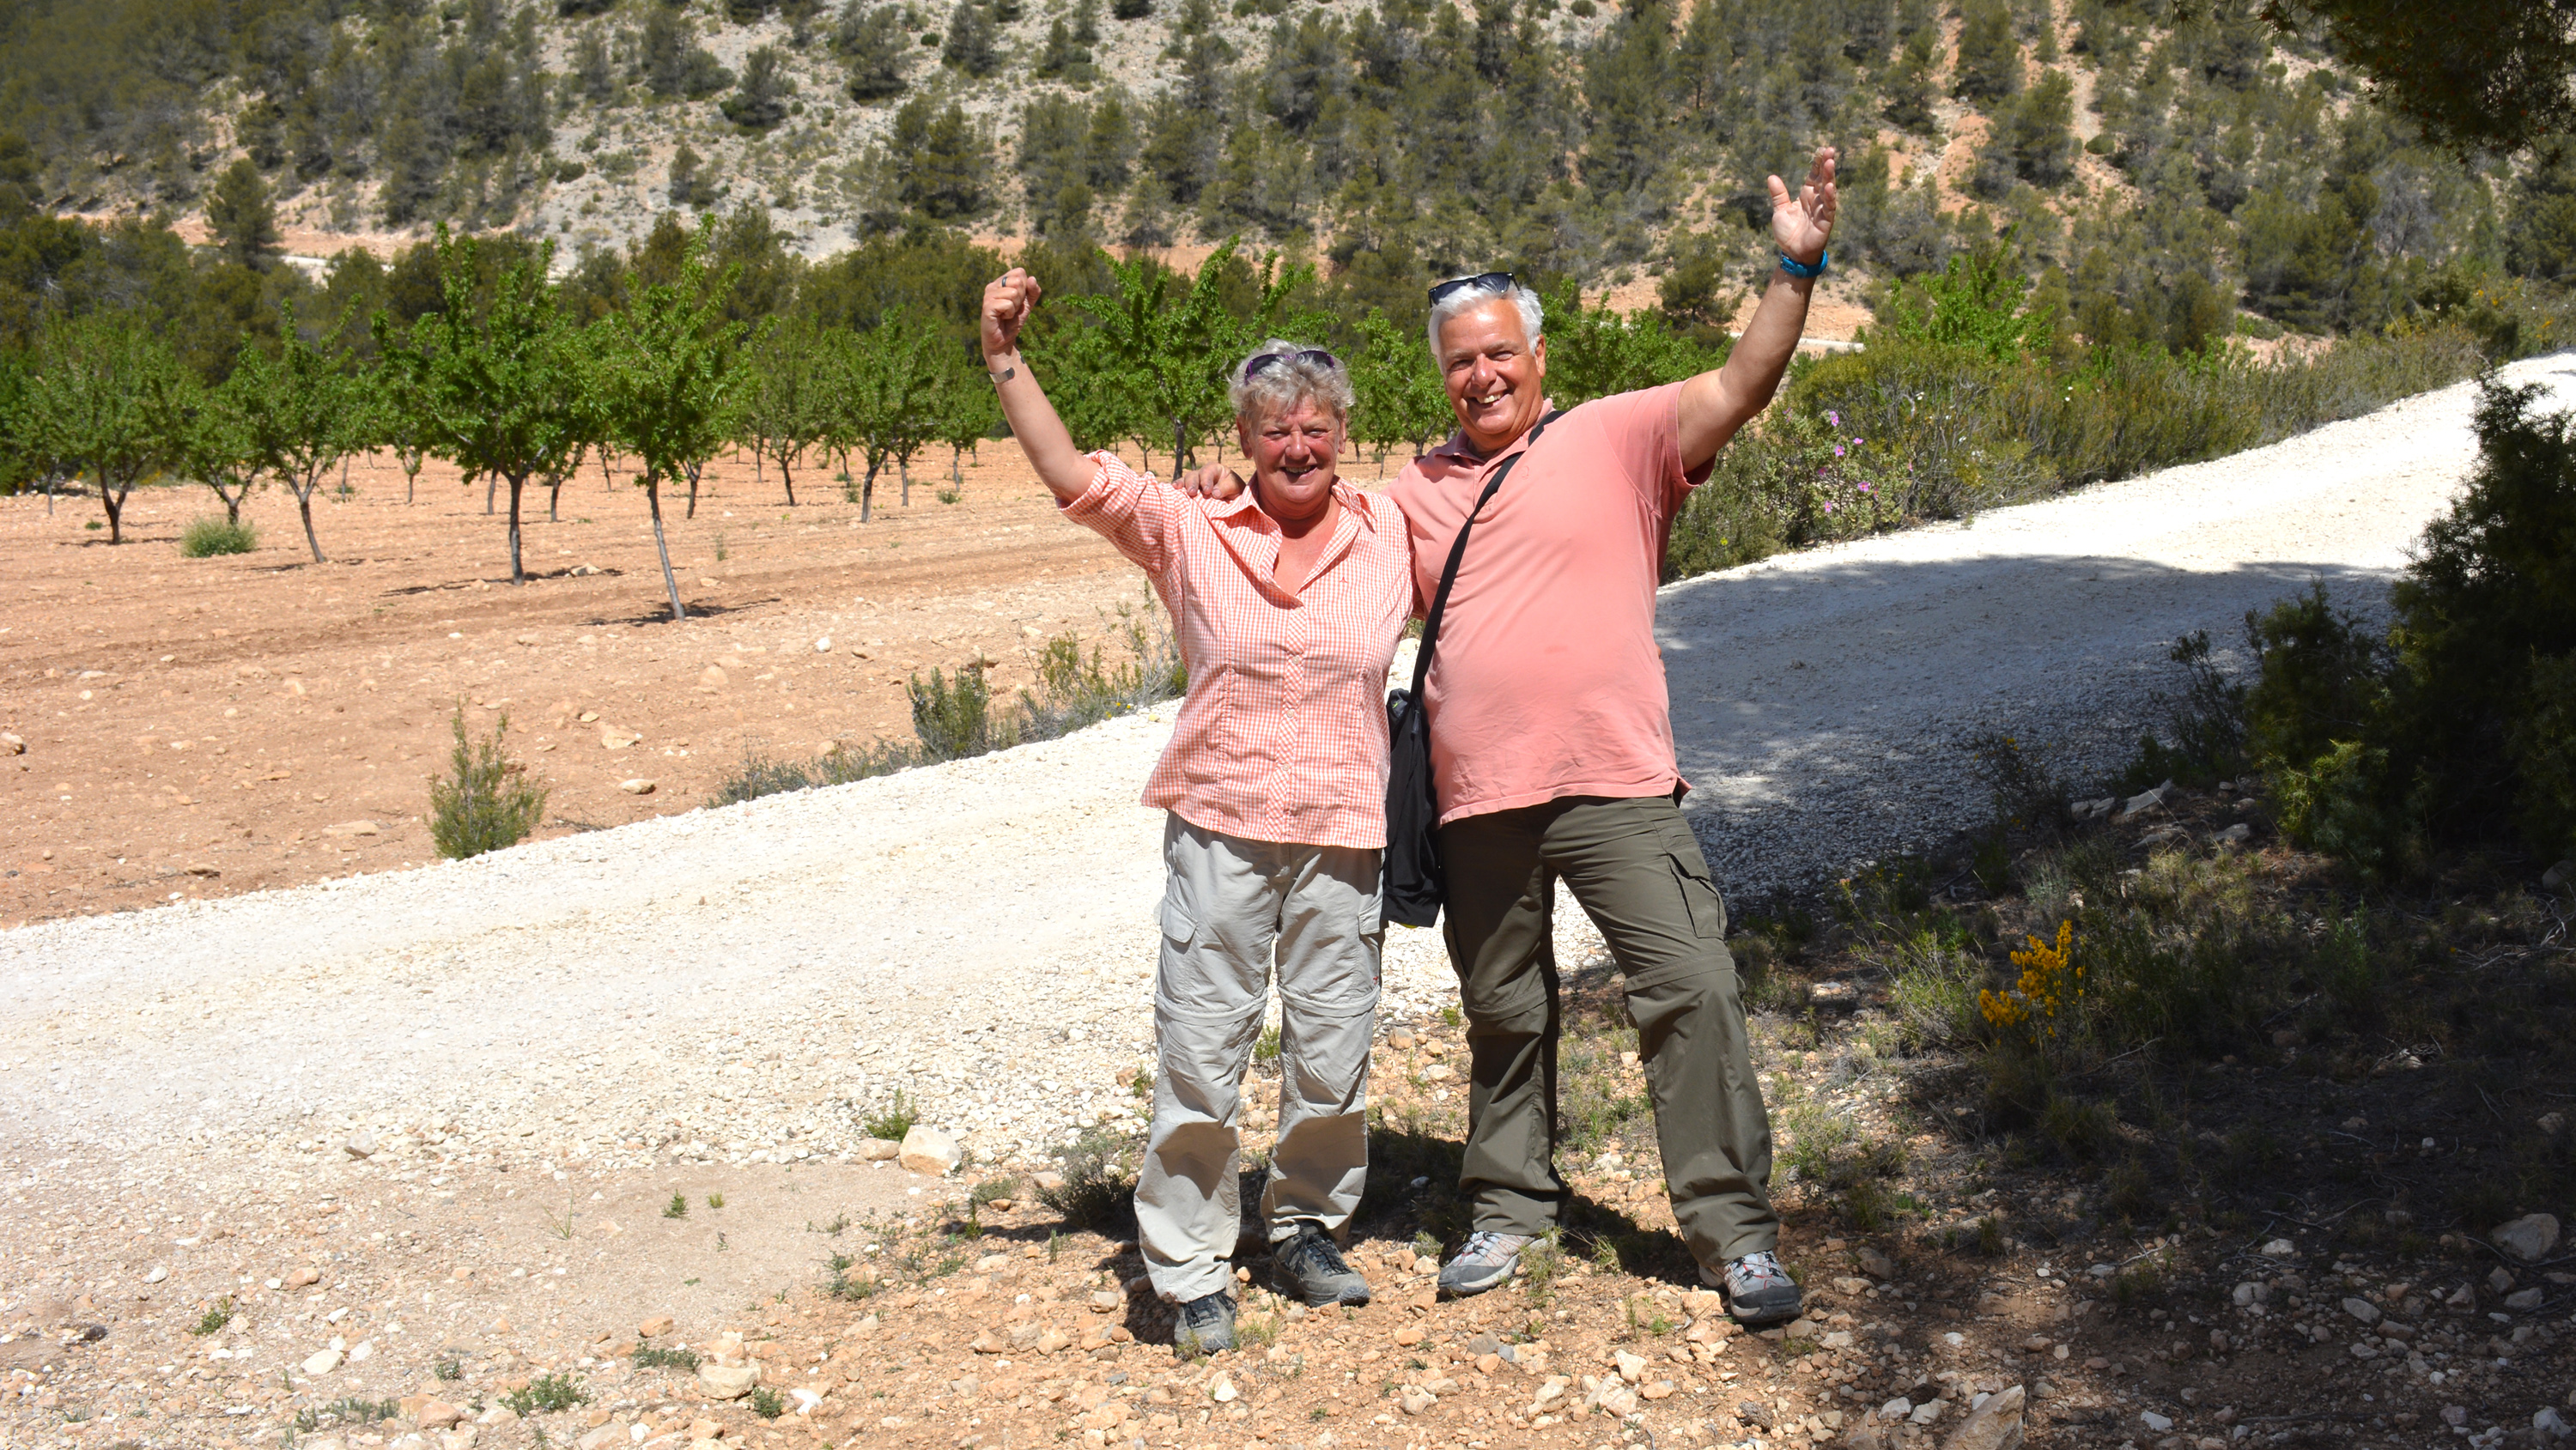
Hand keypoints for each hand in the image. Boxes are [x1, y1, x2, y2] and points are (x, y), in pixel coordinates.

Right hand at [981, 267, 1040, 361]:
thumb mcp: (1027, 304)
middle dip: (1021, 298)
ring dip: (1015, 307)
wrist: (1004, 341)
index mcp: (1001, 282)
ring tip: (1007, 314)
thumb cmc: (1013, 320)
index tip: (1018, 300)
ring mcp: (988, 295)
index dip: (1025, 287)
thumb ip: (1033, 291)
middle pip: (1018, 281)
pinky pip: (1008, 304)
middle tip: (1012, 308)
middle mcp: (992, 286)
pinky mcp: (987, 306)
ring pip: (1014, 293)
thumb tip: (1032, 278)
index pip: (1020, 272)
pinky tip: (1002, 318)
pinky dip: (1009, 313)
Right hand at [1174, 462, 1245, 499]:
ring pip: (1186, 479)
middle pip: (1195, 474)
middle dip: (1193, 483)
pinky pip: (1182, 487)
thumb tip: (1214, 493)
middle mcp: (1204, 474)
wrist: (1234, 502)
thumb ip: (1227, 487)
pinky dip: (1178, 487)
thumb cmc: (1236, 492)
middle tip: (1192, 492)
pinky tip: (1174, 489)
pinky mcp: (1190, 491)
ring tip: (1182, 492)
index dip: (1206, 480)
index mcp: (1216, 470)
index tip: (1207, 491)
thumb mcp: (1236, 488)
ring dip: (1183, 485)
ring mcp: (1196, 482)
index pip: (1209, 471)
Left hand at [1766, 146, 1837, 266]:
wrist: (1792, 253)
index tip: (1820, 150)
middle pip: (1823, 178)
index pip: (1813, 175)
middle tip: (1830, 149)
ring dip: (1829, 176)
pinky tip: (1828, 186)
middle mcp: (1816, 200)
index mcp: (1806, 195)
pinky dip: (1829, 197)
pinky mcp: (1826, 221)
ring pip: (1828, 190)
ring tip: (1830, 162)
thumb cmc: (1788, 233)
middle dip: (1827, 164)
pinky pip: (1829, 207)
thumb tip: (1771, 177)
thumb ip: (1778, 194)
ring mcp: (1823, 209)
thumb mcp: (1780, 210)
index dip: (1817, 163)